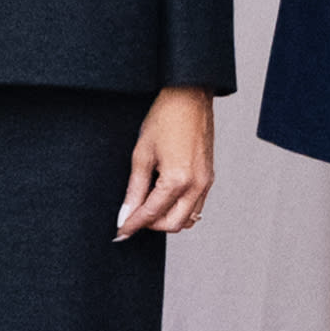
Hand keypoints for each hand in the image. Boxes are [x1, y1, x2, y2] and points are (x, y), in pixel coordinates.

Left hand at [116, 86, 215, 238]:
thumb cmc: (165, 119)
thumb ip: (134, 190)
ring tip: (149, 205)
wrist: (189, 98)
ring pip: (189, 218)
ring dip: (168, 218)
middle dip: (151, 225)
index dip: (132, 225)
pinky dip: (181, 208)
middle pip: (173, 224)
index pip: (152, 214)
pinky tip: (165, 197)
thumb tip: (126, 215)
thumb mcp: (142, 155)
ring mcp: (206, 181)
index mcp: (178, 180)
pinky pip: (197, 204)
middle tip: (133, 215)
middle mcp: (197, 185)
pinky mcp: (209, 176)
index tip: (120, 232)